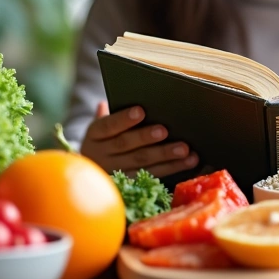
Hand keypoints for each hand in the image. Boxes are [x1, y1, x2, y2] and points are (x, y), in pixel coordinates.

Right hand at [81, 101, 197, 177]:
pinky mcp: (131, 185)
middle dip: (146, 137)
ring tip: (185, 149)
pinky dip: (172, 169)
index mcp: (95, 135)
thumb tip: (130, 93)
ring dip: (166, 156)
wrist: (90, 171)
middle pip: (126, 145)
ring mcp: (115, 172)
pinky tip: (188, 162)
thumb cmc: (106, 139)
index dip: (124, 119)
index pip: (107, 125)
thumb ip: (115, 111)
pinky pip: (153, 177)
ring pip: (142, 163)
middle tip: (165, 130)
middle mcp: (101, 154)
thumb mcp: (104, 125)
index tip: (140, 111)